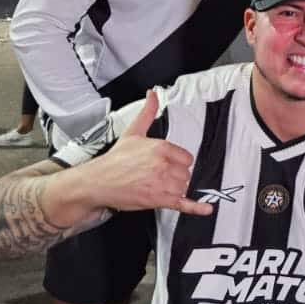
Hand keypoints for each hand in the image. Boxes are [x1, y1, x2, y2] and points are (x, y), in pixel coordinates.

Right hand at [83, 91, 213, 215]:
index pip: (187, 157)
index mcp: (161, 147)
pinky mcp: (158, 200)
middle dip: (174, 175)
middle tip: (156, 175)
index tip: (165, 163)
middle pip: (186, 173)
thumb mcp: (133, 132)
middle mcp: (163, 165)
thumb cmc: (115, 159)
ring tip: (156, 185)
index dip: (177, 162)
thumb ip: (148, 112)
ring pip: (183, 186)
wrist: (98, 181)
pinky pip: (183, 203)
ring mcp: (162, 184)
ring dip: (174, 188)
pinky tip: (207, 209)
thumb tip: (153, 94)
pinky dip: (196, 207)